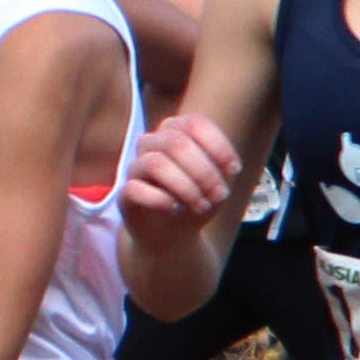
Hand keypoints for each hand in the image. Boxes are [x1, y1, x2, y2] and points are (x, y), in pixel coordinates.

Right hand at [120, 112, 246, 241]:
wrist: (174, 235)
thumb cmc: (199, 200)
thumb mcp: (220, 184)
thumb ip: (223, 170)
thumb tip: (223, 168)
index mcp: (176, 131)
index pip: (195, 123)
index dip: (218, 145)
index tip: (234, 170)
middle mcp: (152, 143)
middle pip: (176, 143)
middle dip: (204, 171)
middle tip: (218, 195)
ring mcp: (136, 167)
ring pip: (155, 163)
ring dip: (186, 187)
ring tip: (201, 206)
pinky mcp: (124, 192)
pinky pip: (135, 188)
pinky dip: (159, 200)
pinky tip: (174, 210)